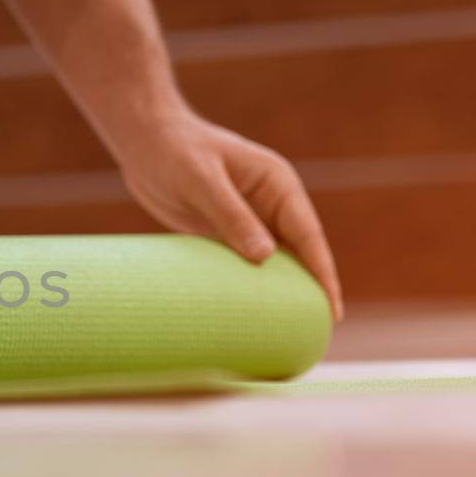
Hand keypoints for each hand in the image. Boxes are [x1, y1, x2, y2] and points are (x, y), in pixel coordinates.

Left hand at [113, 112, 343, 320]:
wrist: (143, 143)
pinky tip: (250, 315)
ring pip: (273, 263)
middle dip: (309, 290)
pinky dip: (250, 288)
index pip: (308, 234)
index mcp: (278, 184)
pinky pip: (244, 265)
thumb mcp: (201, 181)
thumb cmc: (174, 151)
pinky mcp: (225, 233)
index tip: (331, 308)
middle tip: (318, 333)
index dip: (321, 272)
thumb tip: (266, 257)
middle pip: (298, 254)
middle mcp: (270, 204)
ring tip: (289, 332)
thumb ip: (231, 215)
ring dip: (280, 293)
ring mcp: (249, 220)